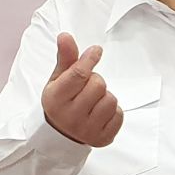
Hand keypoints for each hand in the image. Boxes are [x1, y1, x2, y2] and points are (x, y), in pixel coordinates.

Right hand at [43, 32, 121, 146]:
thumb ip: (65, 59)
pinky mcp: (103, 139)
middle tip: (86, 87)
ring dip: (105, 96)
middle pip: (98, 85)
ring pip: (110, 99)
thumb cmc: (61, 102)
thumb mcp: (58, 80)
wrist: (61, 135)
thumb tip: (65, 36)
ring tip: (93, 101)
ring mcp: (87, 130)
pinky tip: (100, 113)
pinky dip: (113, 110)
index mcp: (55, 99)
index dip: (90, 59)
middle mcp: (70, 117)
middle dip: (95, 80)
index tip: (96, 51)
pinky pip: (118, 114)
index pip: (78, 74)